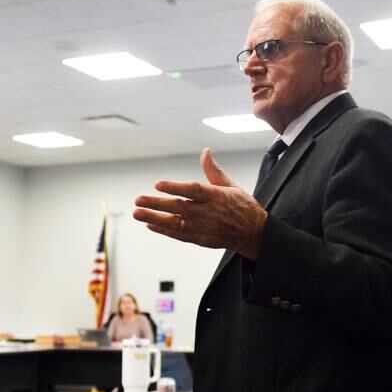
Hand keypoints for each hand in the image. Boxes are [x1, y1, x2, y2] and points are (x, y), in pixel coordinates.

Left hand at [133, 148, 267, 258]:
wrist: (254, 233)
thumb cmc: (242, 207)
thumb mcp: (231, 185)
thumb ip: (213, 171)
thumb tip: (205, 152)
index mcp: (216, 196)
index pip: (193, 190)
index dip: (175, 187)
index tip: (158, 184)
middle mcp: (208, 213)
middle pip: (179, 207)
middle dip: (157, 204)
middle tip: (138, 199)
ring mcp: (203, 227)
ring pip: (175, 223)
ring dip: (155, 218)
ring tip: (137, 213)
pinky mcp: (201, 239)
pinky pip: (179, 235)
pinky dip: (164, 230)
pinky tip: (150, 224)